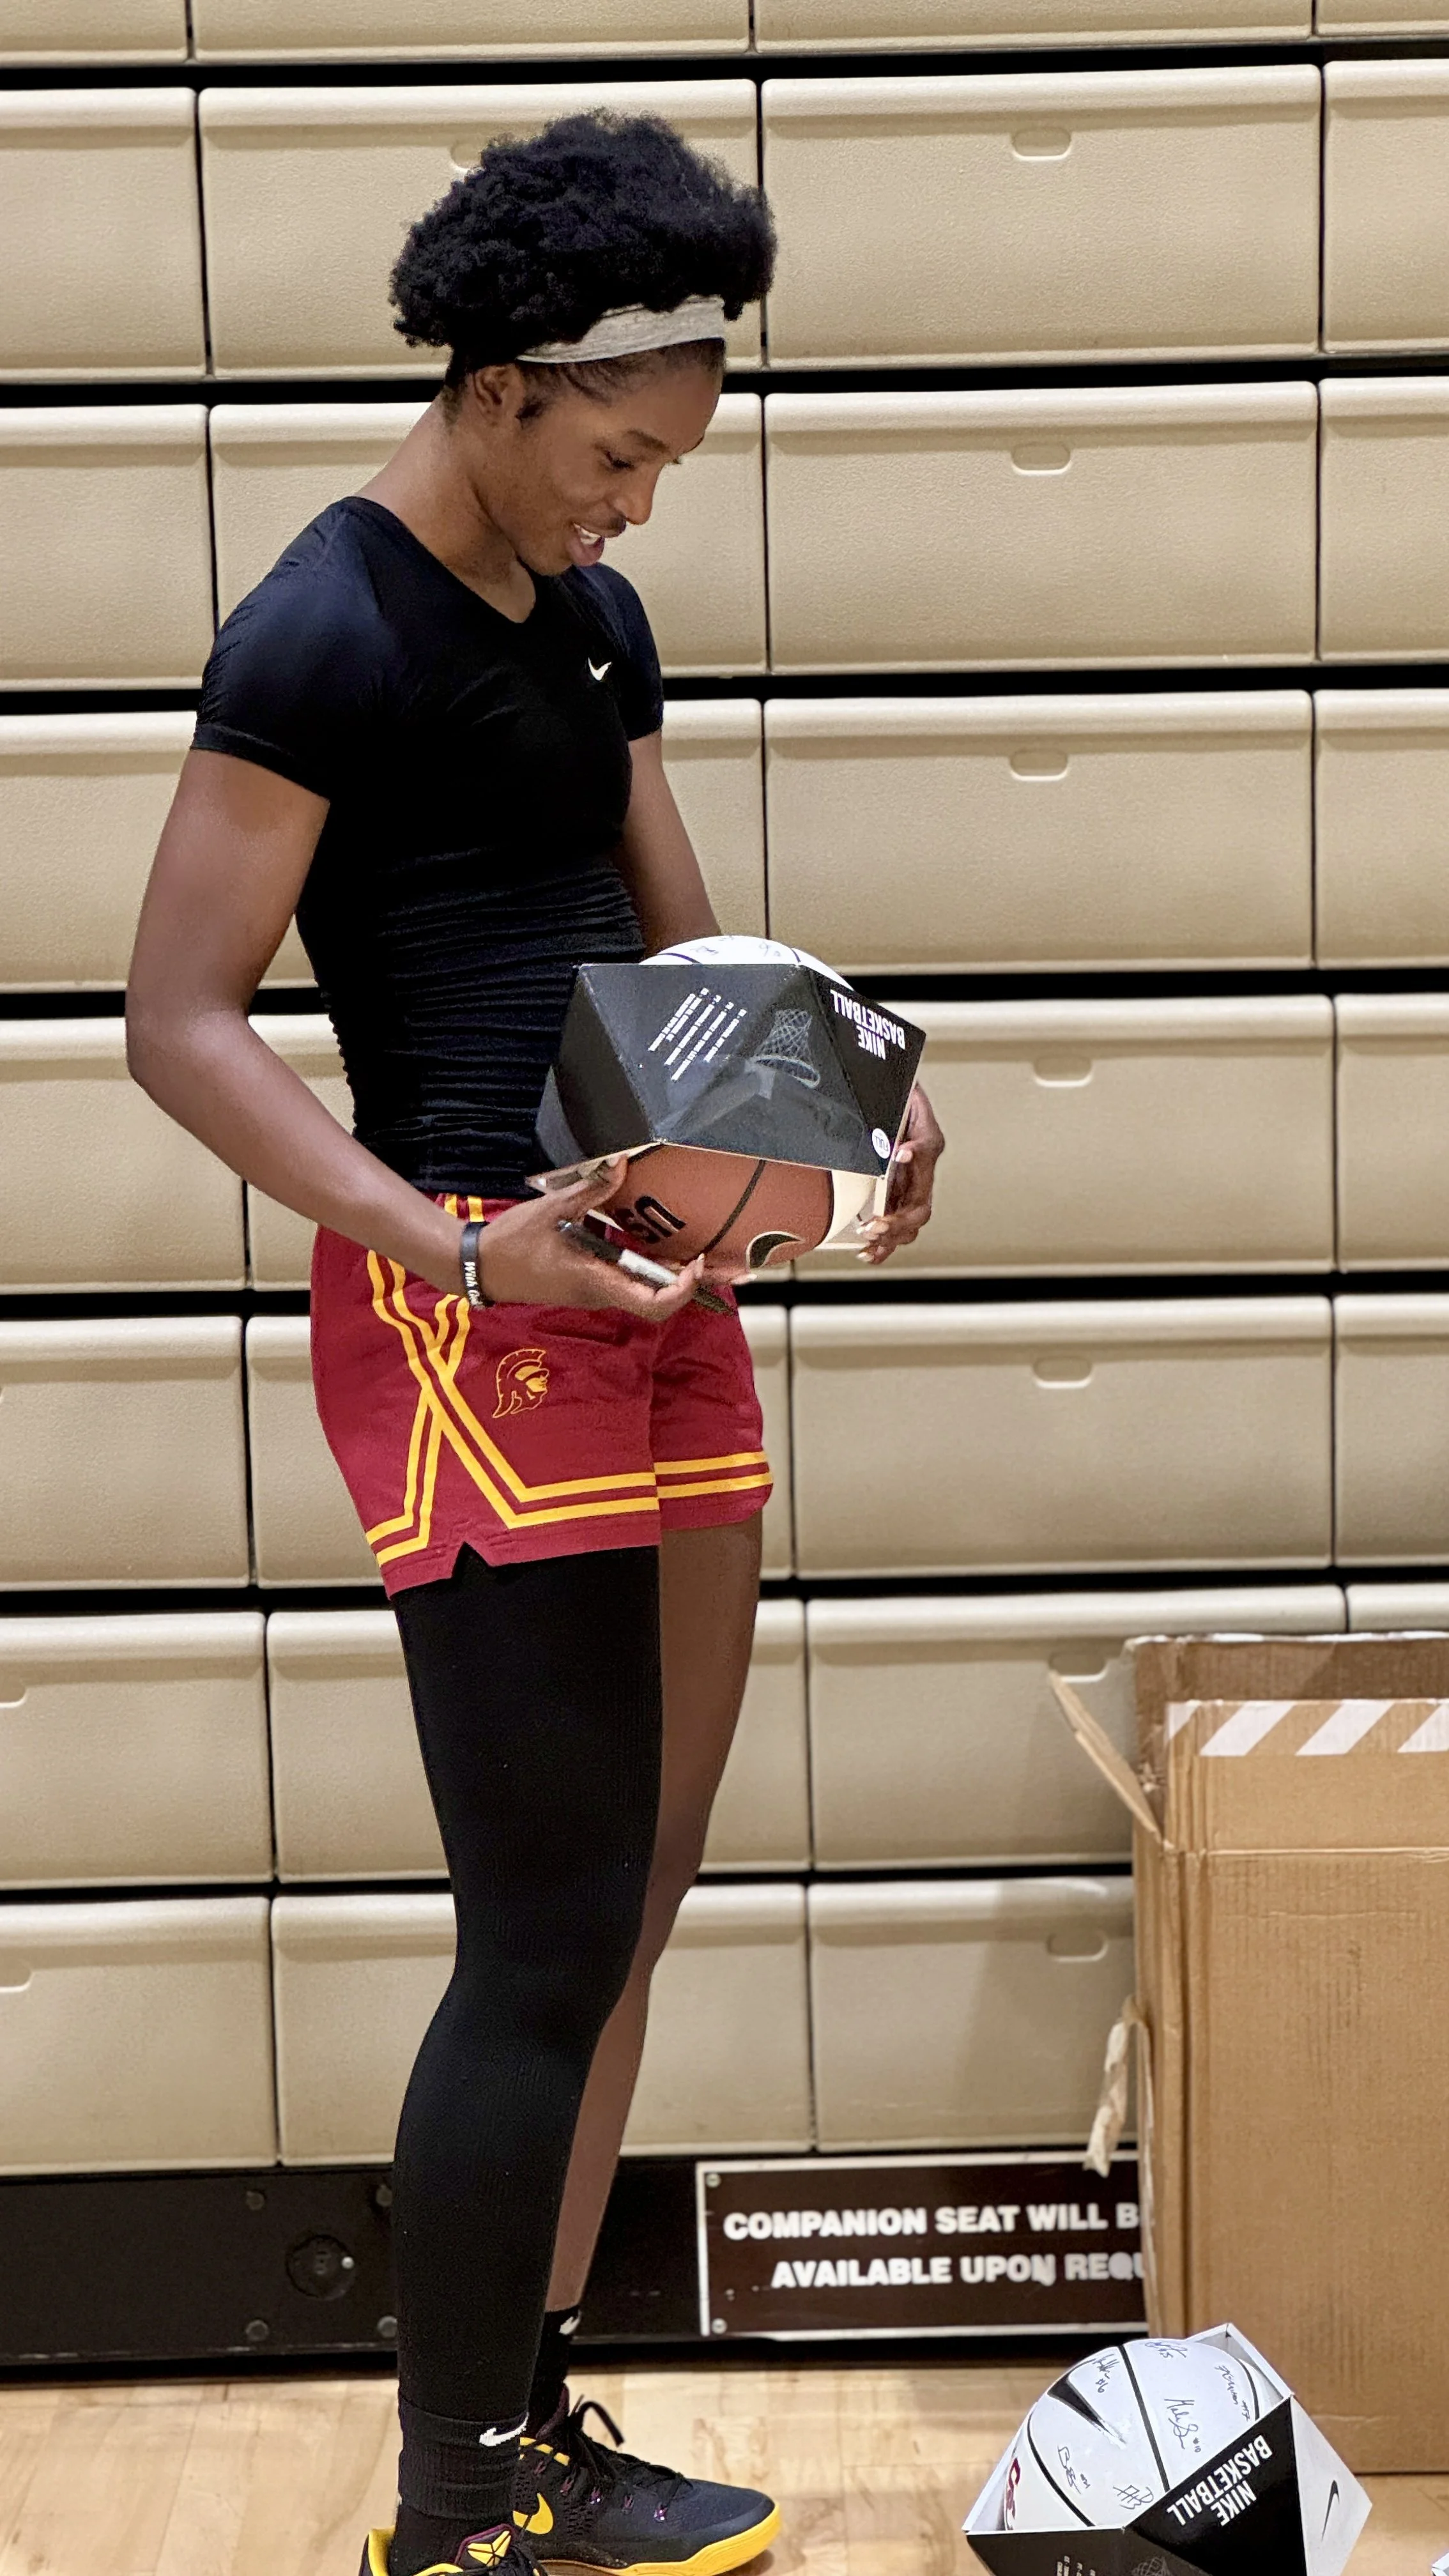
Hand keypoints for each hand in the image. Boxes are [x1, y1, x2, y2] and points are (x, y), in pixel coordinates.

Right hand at [456, 1161, 705, 1316]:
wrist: (480, 1266)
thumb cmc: (513, 1242)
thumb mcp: (554, 1209)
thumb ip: (592, 1188)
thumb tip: (623, 1164)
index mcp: (596, 1282)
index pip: (654, 1305)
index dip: (683, 1290)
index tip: (695, 1263)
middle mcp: (599, 1294)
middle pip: (653, 1299)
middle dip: (679, 1278)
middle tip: (695, 1248)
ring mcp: (591, 1293)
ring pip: (637, 1289)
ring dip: (659, 1270)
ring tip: (674, 1237)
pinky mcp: (584, 1286)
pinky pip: (620, 1280)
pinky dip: (637, 1265)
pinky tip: (638, 1237)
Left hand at [856, 1083, 943, 1265]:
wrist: (888, 1098)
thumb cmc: (897, 1098)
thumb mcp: (903, 1094)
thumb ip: (902, 1106)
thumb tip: (897, 1144)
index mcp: (926, 1141)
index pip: (926, 1152)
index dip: (913, 1157)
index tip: (898, 1155)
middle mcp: (922, 1170)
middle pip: (921, 1205)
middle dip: (899, 1220)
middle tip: (876, 1224)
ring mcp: (911, 1188)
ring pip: (911, 1223)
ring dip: (891, 1236)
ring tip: (870, 1239)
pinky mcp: (897, 1199)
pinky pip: (896, 1228)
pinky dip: (884, 1245)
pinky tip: (870, 1252)